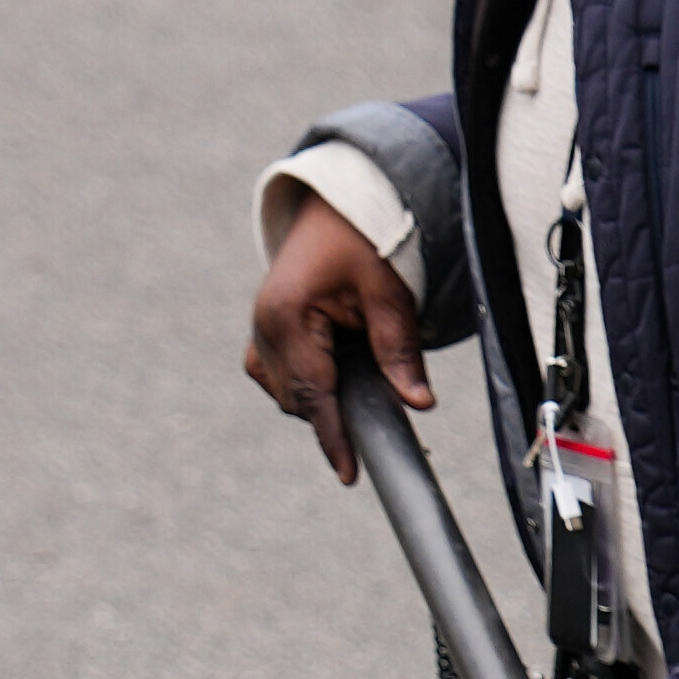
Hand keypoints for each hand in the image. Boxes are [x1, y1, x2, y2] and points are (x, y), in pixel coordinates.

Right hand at [245, 188, 431, 484]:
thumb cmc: (362, 237)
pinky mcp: (266, 332)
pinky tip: (338, 370)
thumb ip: (399, 349)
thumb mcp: (388, 291)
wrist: (336, 205)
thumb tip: (418, 402)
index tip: (350, 474)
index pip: (314, 393)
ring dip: (322, 397)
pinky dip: (308, 384)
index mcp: (288, 315)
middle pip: (299, 399)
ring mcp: (259, 330)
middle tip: (380, 405)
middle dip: (335, 412)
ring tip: (361, 375)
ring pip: (288, 393)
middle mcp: (264, 325)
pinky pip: (280, 377)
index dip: (333, 436)